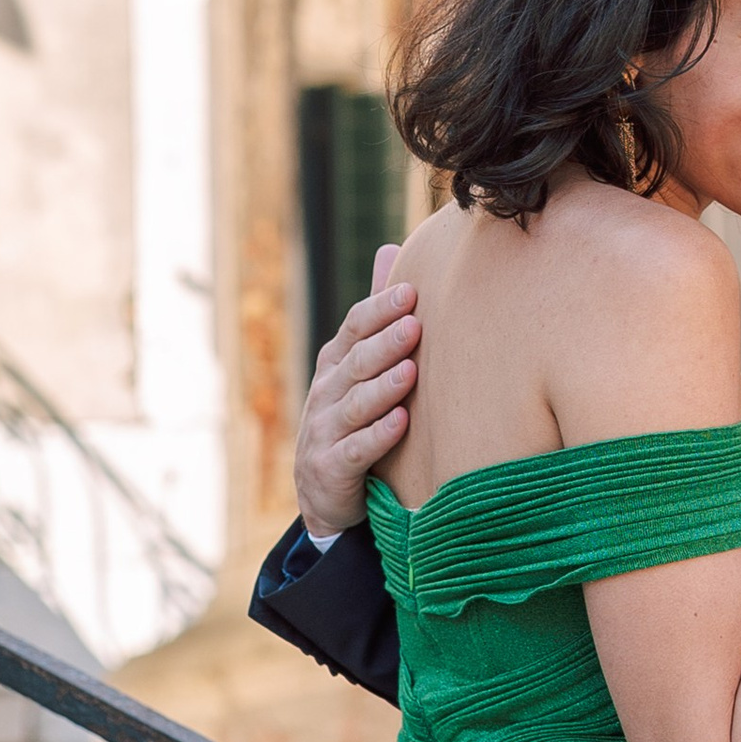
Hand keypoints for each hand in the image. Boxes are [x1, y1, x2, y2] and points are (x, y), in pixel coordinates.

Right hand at [294, 249, 420, 531]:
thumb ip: (376, 316)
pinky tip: (402, 424)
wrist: (325, 493)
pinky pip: (356, 451)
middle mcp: (326, 393)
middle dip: (385, 343)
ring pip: (355, 405)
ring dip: (384, 387)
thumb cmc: (354, 419)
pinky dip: (378, 437)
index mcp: (335, 365)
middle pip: (355, 363)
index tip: (411, 292)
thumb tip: (390, 249)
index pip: (354, 329)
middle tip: (416, 324)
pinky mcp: (331, 469)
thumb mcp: (360, 366)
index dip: (379, 310)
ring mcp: (324, 432)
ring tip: (413, 371)